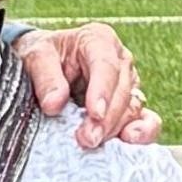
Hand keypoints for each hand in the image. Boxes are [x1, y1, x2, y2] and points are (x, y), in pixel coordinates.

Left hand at [17, 21, 159, 148]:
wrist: (46, 65)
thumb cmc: (43, 56)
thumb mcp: (35, 56)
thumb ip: (45, 77)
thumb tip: (54, 104)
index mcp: (98, 39)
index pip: (106, 65)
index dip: (102, 91)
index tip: (94, 113)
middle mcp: (120, 60)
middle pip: (121, 90)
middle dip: (106, 118)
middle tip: (87, 139)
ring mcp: (129, 83)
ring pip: (132, 107)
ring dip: (114, 128)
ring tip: (92, 142)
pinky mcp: (131, 105)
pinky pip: (146, 119)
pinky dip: (143, 132)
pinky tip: (129, 141)